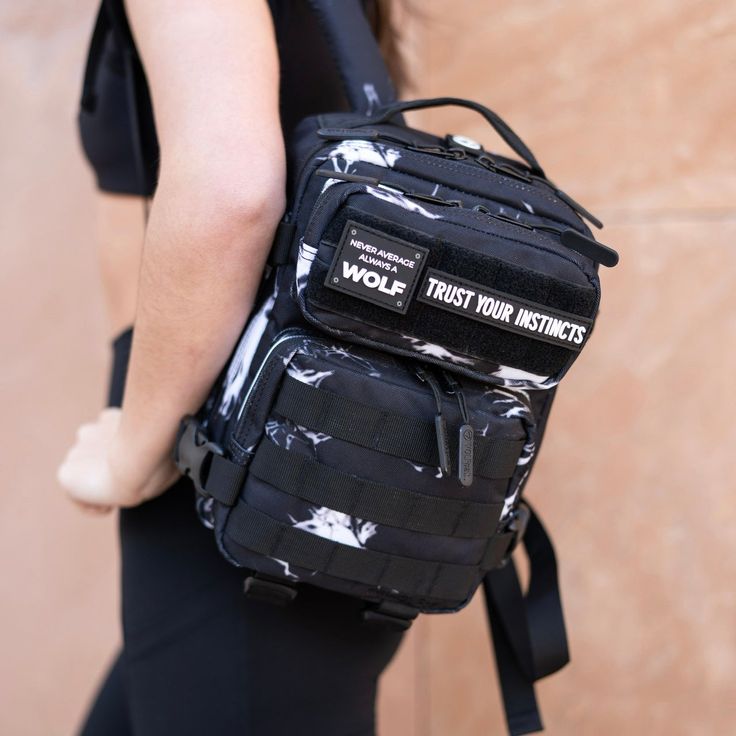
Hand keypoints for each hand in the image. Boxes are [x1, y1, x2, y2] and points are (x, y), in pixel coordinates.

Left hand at [57, 408, 180, 512]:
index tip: (133, 468)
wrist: (139, 459)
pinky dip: (91, 505)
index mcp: (110, 419)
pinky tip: (108, 506)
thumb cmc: (160, 450)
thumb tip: (179, 448)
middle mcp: (90, 432)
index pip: (108, 435)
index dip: (120, 455)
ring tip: (117, 497)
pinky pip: (77, 496)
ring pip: (85, 476)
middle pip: (94, 456)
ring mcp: (76, 453)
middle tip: (126, 484)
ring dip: (99, 487)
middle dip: (107, 470)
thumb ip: (157, 440)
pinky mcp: (66, 474)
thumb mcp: (162, 438)